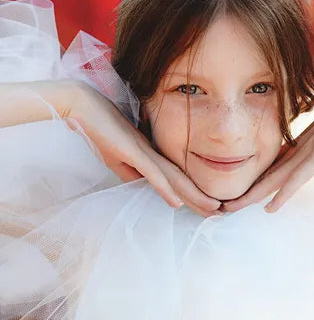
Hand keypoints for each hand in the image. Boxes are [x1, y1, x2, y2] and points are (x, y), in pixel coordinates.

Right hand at [66, 81, 221, 216]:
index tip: (209, 207)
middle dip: (202, 197)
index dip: (193, 194)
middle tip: (222, 212)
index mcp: (151, 155)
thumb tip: (146, 186)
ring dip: (194, 195)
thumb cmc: (101, 129)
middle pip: (182, 180)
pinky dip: (165, 189)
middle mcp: (153, 153)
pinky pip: (152, 173)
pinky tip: (177, 202)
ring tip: (213, 208)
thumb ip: (133, 171)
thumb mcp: (118, 158)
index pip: (176, 178)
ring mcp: (144, 152)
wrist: (85, 106)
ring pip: (174, 178)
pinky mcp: (132, 151)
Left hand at [223, 83, 313, 213]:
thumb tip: (307, 156)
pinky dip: (282, 194)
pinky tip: (269, 207)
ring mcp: (306, 156)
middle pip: (265, 177)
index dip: (254, 183)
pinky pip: (296, 179)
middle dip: (244, 193)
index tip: (239, 196)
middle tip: (222, 206)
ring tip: (231, 208)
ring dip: (252, 196)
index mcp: (298, 149)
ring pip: (273, 180)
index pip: (271, 170)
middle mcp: (297, 153)